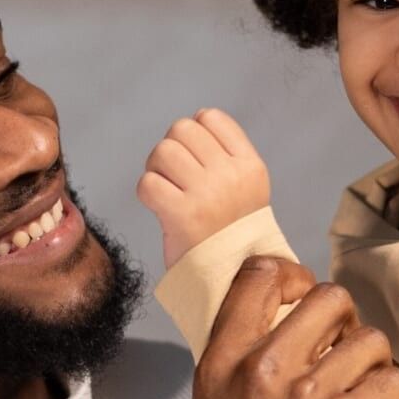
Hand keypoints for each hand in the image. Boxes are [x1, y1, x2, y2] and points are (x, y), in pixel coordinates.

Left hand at [137, 108, 270, 267]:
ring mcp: (208, 195)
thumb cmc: (229, 232)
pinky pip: (148, 183)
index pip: (210, 117)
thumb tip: (189, 123)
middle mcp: (232, 176)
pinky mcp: (183, 216)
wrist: (232, 280)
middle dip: (171, 149)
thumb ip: (224, 155)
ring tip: (167, 189)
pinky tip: (160, 207)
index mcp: (251, 166)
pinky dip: (147, 193)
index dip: (194, 132)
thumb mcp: (245, 189)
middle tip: (175, 176)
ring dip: (156, 168)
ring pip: (163, 151)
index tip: (194, 158)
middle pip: (182, 129)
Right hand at [188, 257, 398, 398]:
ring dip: (376, 367)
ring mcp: (310, 395)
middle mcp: (263, 372)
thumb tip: (268, 334)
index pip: (256, 276)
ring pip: (370, 339)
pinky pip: (395, 380)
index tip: (304, 291)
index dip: (291, 274)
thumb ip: (236, 368)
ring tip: (368, 397)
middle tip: (346, 351)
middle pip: (327, 297)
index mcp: (221, 365)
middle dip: (346, 322)